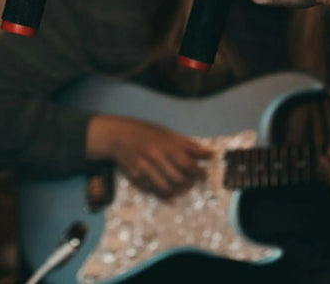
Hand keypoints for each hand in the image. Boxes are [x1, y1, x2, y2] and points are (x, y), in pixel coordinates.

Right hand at [91, 115, 210, 198]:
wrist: (118, 136)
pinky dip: (165, 196)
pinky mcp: (135, 178)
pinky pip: (153, 192)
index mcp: (165, 145)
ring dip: (178, 191)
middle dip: (189, 184)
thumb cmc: (147, 133)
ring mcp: (143, 168)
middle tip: (192, 182)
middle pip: (179, 179)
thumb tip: (210, 154)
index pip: (188, 164)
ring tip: (182, 187)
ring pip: (167, 188)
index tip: (203, 175)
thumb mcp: (168, 134)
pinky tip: (171, 195)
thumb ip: (189, 145)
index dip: (199, 173)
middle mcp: (154, 157)